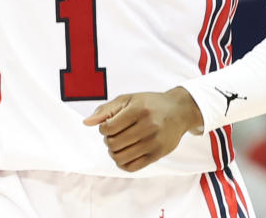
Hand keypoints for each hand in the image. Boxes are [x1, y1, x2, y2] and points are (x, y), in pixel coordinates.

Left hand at [83, 87, 203, 171]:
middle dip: (108, 140)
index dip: (103, 128)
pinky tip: (125, 152)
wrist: (179, 111)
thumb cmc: (150, 104)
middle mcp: (148, 126)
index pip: (108, 128)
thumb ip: (106, 110)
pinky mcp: (158, 154)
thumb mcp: (128, 99)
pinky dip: (122, 162)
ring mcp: (154, 142)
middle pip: (113, 143)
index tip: (109, 125)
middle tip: (114, 134)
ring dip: (114, 152)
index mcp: (139, 109)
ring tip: (119, 143)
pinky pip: (131, 167)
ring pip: (120, 157)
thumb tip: (86, 123)